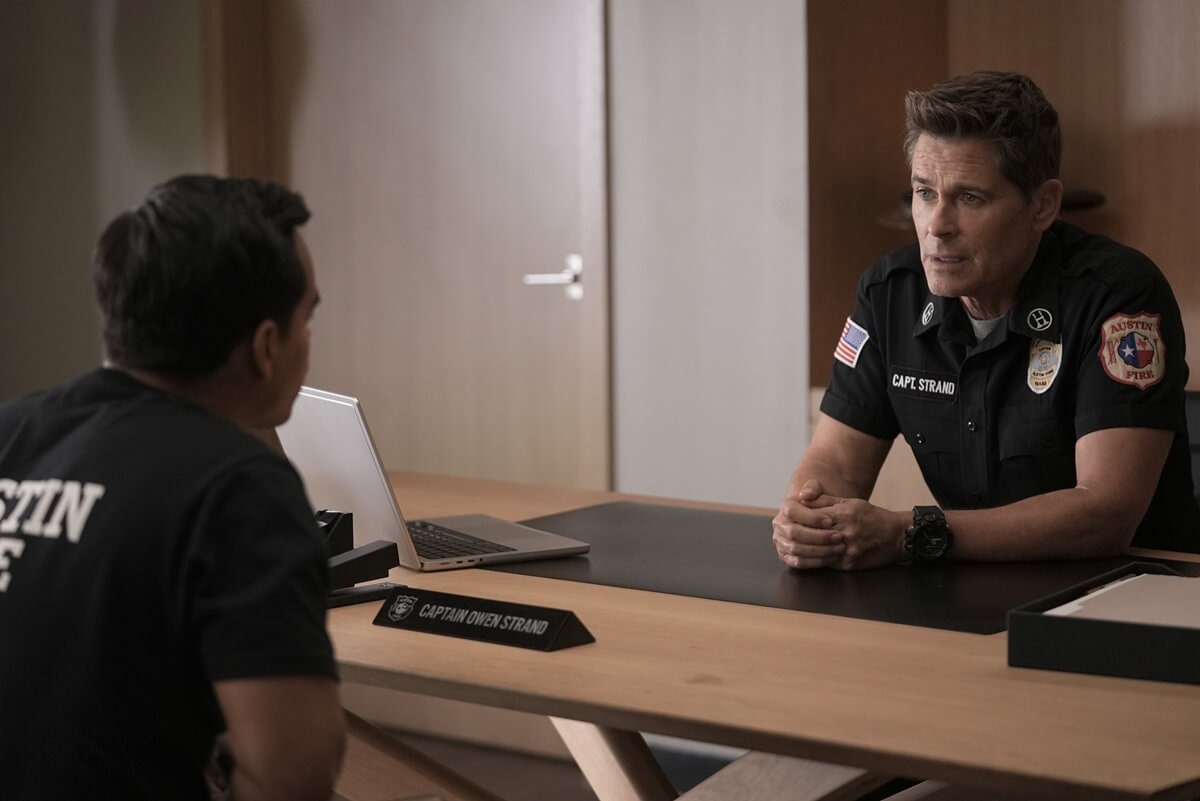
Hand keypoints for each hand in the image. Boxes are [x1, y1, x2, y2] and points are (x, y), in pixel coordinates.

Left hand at [773, 481, 905, 570]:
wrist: (897, 536)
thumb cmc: (872, 517)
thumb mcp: (850, 503)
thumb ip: (825, 501)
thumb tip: (802, 499)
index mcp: (844, 514)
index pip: (813, 518)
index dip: (800, 520)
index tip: (791, 521)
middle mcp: (846, 532)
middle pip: (813, 536)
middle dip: (799, 536)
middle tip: (788, 536)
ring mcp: (848, 551)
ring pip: (818, 552)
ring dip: (805, 550)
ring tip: (794, 547)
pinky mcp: (850, 565)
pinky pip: (828, 563)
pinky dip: (817, 560)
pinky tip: (809, 556)